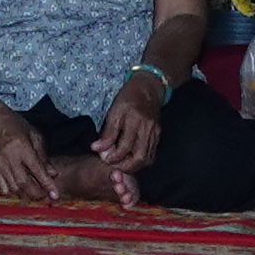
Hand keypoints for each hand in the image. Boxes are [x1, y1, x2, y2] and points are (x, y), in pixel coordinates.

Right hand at [0, 117, 70, 199]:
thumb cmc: (16, 125)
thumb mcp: (34, 135)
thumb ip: (43, 156)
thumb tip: (53, 174)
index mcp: (23, 148)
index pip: (37, 170)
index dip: (47, 184)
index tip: (55, 195)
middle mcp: (10, 158)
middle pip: (24, 183)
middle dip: (37, 194)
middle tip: (46, 198)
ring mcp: (0, 165)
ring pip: (14, 189)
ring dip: (26, 196)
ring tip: (35, 197)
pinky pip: (2, 188)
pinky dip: (13, 194)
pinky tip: (20, 193)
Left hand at [91, 76, 165, 195]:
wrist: (149, 88)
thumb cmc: (128, 97)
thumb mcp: (114, 110)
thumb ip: (107, 131)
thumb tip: (96, 148)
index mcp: (134, 119)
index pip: (124, 146)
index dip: (113, 156)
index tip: (103, 157)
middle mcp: (147, 128)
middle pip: (139, 157)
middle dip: (124, 167)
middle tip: (112, 166)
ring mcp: (155, 133)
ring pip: (147, 159)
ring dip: (133, 167)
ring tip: (120, 165)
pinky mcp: (158, 136)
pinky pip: (151, 155)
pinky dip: (141, 162)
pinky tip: (131, 160)